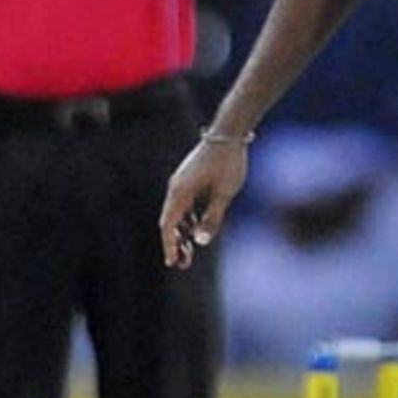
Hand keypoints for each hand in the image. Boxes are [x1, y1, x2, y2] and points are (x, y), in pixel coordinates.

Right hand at [159, 137, 249, 267]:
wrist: (229, 133)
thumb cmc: (228, 163)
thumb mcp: (224, 194)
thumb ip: (212, 218)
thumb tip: (200, 241)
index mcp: (180, 192)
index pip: (169, 225)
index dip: (170, 245)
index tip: (172, 263)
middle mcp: (176, 188)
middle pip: (170, 222)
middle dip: (175, 244)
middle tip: (182, 265)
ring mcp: (182, 183)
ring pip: (177, 214)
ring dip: (182, 233)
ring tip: (189, 254)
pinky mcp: (190, 180)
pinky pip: (184, 205)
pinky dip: (187, 220)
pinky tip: (195, 231)